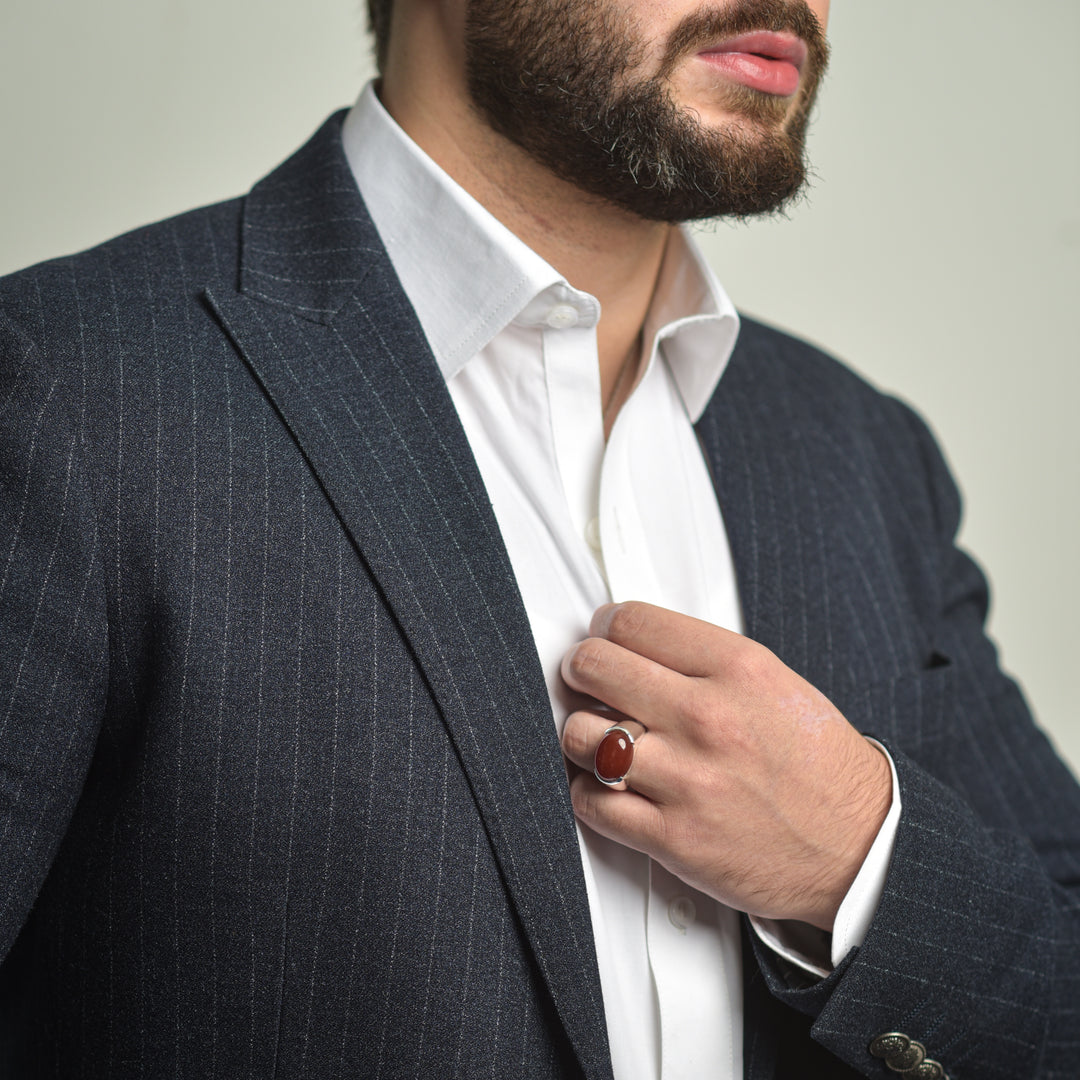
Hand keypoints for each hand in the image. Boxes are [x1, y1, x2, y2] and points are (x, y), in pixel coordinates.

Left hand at [560, 601, 891, 930]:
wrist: (860, 849)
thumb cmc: (820, 766)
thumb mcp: (775, 683)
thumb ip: (705, 660)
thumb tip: (636, 644)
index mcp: (738, 669)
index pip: (631, 622)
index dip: (605, 627)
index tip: (603, 637)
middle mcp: (708, 718)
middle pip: (594, 667)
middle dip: (581, 670)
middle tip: (588, 681)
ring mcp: (688, 779)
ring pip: (579, 735)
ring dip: (582, 736)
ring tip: (602, 740)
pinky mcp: (674, 838)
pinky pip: (591, 801)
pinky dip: (590, 793)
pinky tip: (613, 788)